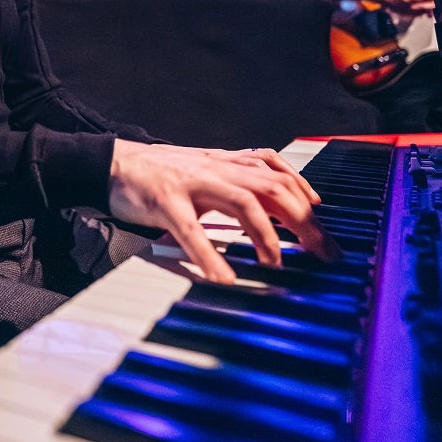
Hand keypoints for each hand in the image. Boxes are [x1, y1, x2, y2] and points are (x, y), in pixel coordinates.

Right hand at [108, 141, 338, 282]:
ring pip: (243, 202)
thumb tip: (283, 203)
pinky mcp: (166, 202)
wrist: (115, 162)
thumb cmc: (164, 172)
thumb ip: (243, 183)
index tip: (326, 228)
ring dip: (267, 236)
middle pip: (273, 188)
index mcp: (229, 163)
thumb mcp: (209, 172)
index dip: (308, 199)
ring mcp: (193, 184)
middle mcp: (217, 169)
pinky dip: (211, 256)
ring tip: (277, 264)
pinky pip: (193, 231)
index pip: (279, 175)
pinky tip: (223, 279)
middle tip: (322, 253)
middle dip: (303, 222)